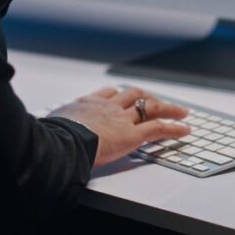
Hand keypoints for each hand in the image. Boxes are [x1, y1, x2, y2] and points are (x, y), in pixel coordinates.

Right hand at [47, 85, 189, 166]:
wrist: (62, 140)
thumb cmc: (53, 135)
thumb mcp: (52, 124)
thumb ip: (56, 126)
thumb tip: (49, 133)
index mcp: (87, 103)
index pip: (109, 93)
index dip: (120, 94)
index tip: (125, 94)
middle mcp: (108, 107)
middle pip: (133, 96)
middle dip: (147, 97)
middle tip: (158, 101)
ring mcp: (121, 119)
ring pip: (150, 108)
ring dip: (168, 108)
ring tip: (182, 111)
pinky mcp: (132, 135)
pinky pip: (158, 129)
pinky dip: (174, 128)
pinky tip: (185, 130)